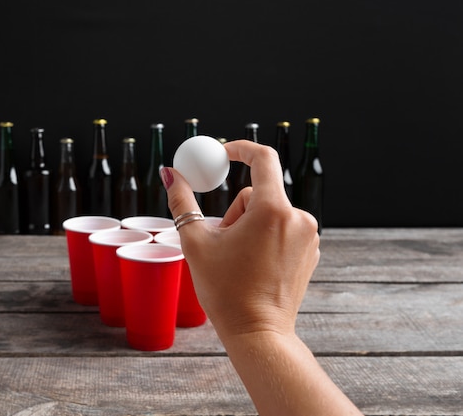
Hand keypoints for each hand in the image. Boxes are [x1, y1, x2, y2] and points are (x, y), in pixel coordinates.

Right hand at [161, 140, 319, 337]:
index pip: (263, 158)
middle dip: (236, 211)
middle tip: (223, 241)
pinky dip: (266, 237)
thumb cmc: (226, 290)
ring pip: (270, 212)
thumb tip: (170, 174)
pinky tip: (256, 265)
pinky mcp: (310, 251)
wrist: (257, 332)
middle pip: (258, 193)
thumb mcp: (196, 242)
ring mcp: (308, 236)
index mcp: (272, 210)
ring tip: (240, 258)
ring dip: (250, 225)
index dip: (240, 149)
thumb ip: (182, 202)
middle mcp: (298, 218)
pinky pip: (283, 228)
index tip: (223, 153)